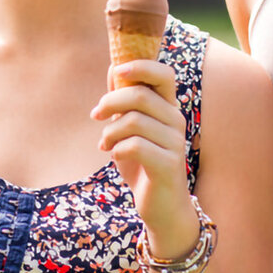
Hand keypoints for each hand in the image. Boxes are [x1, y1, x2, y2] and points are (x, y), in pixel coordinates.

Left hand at [92, 59, 196, 260]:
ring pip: (134, 121)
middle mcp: (177, 120)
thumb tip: (114, 67)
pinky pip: (135, 146)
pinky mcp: (169, 164)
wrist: (161, 206)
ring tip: (105, 143)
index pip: (164, 73)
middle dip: (110, 102)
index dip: (140, 66)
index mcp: (169, 107)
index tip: (116, 71)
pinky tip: (114, 156)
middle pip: (140, 95)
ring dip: (110, 132)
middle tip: (96, 115)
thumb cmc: (143, 163)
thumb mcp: (130, 128)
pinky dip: (117, 149)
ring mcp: (175, 142)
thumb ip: (124, 100)